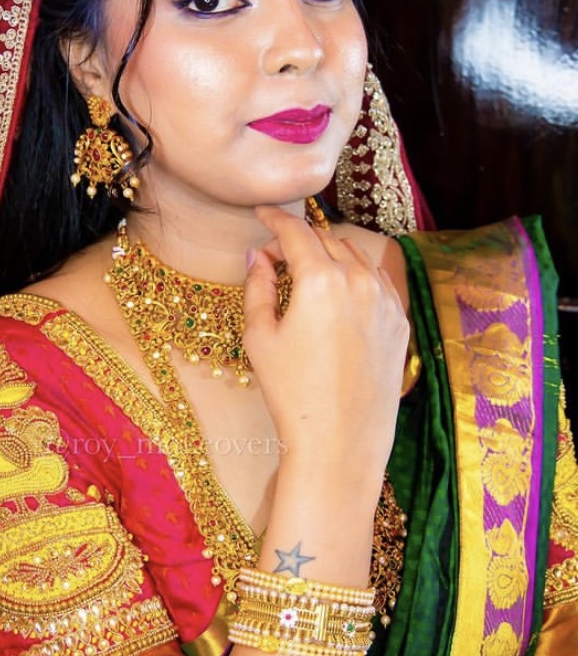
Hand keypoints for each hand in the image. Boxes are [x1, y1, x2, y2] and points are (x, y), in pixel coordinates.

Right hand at [243, 206, 408, 498]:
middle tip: (274, 259)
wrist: (340, 440)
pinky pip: (376, 282)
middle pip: (325, 240)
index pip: (294, 231)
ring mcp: (385, 300)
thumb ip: (257, 287)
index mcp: (320, 279)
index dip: (274, 219)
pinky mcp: (399, 322)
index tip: (261, 215)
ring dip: (329, 255)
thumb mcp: (260, 337)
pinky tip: (338, 295)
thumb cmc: (292, 392)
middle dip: (298, 241)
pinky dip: (354, 276)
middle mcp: (358, 280)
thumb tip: (257, 257)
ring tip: (306, 275)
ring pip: (354, 257)